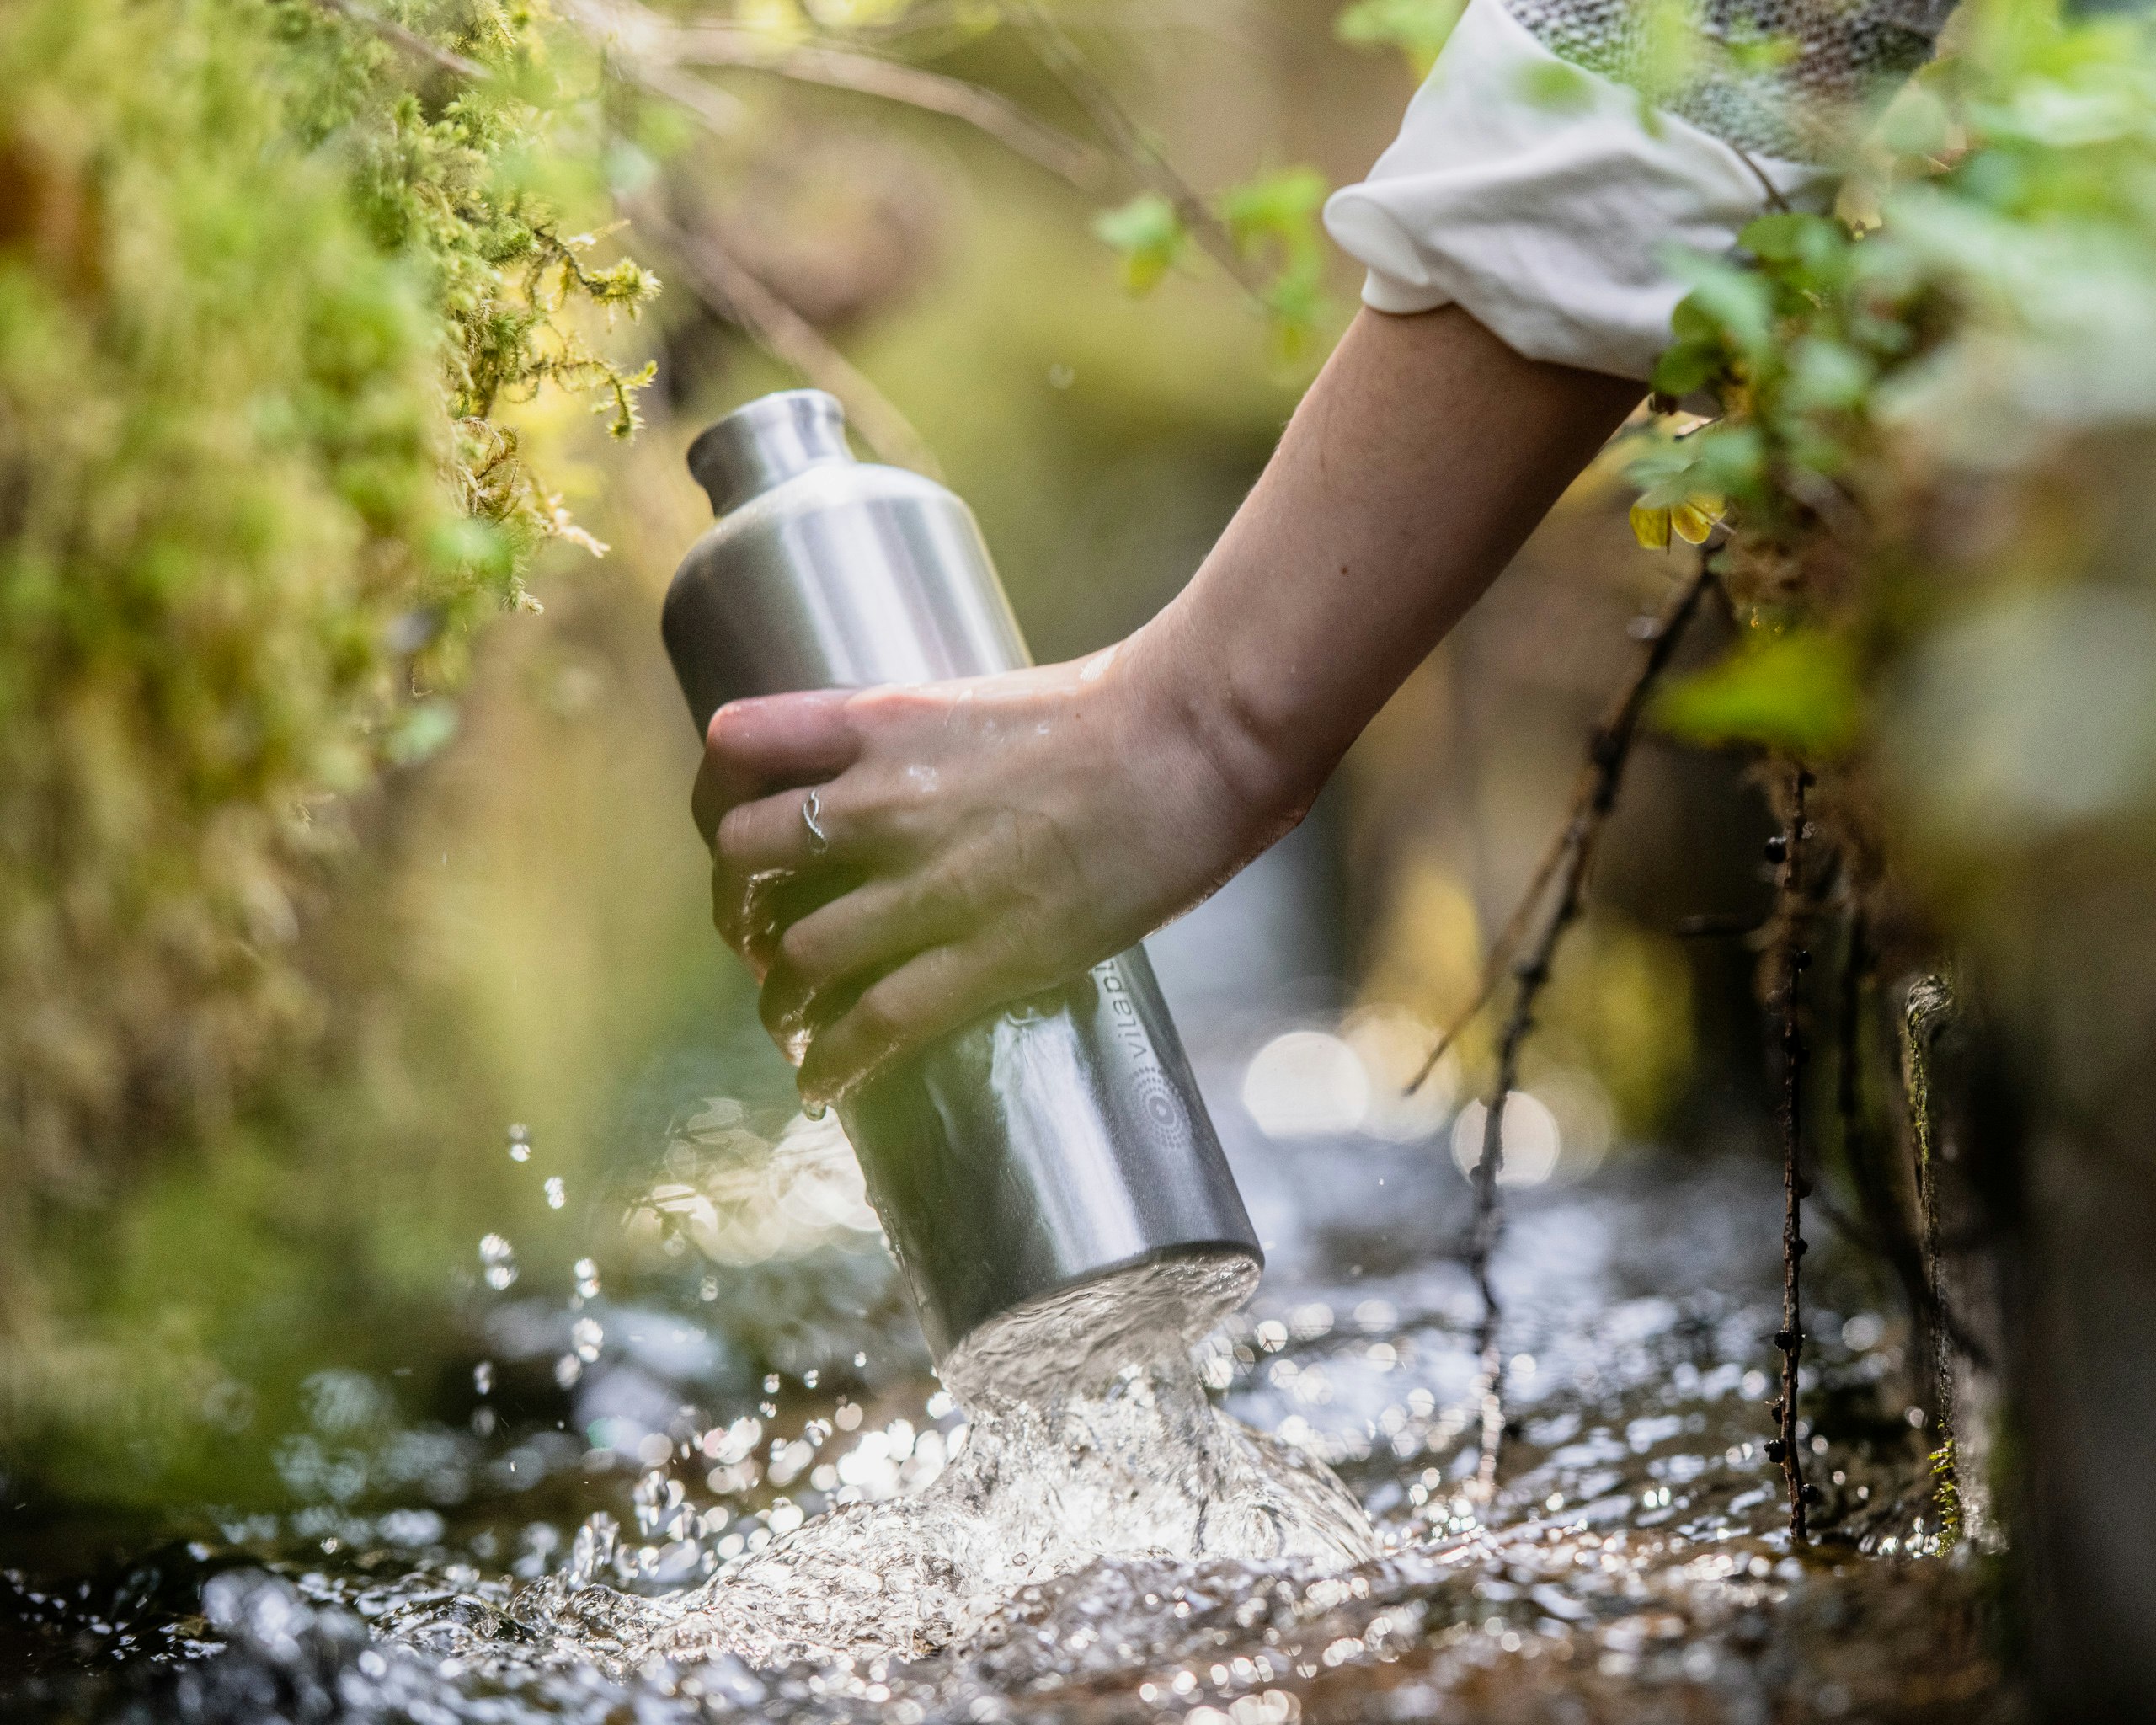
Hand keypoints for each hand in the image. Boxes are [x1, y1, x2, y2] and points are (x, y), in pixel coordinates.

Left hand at [693, 632, 1302, 1106]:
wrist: (1194, 738)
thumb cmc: (1119, 708)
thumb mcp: (984, 702)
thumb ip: (929, 747)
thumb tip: (911, 793)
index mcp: (880, 723)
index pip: (736, 747)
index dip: (718, 799)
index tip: (735, 837)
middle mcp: (881, 801)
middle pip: (744, 858)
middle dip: (739, 909)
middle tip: (759, 942)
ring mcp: (929, 884)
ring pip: (797, 955)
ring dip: (780, 1000)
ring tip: (790, 1025)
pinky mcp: (986, 954)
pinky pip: (875, 1023)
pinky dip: (835, 1062)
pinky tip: (825, 1085)